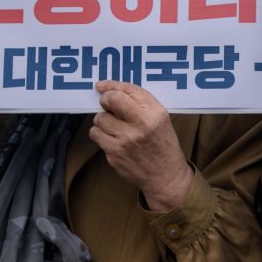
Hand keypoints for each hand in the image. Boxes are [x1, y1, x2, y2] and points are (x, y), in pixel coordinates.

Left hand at [88, 80, 192, 211]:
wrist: (165, 175)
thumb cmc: (162, 145)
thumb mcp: (161, 120)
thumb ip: (141, 104)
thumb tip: (111, 90)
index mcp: (155, 113)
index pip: (128, 90)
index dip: (112, 86)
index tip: (103, 86)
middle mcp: (141, 124)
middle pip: (111, 101)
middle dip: (106, 100)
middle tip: (108, 105)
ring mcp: (125, 140)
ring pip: (99, 118)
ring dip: (103, 121)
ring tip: (115, 127)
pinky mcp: (114, 153)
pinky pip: (96, 135)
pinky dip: (101, 135)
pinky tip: (112, 139)